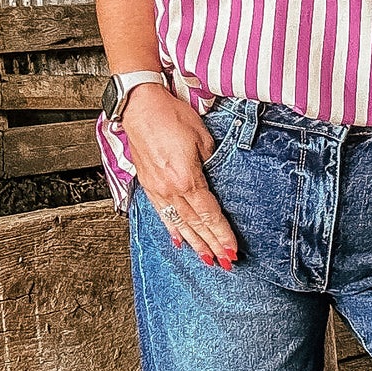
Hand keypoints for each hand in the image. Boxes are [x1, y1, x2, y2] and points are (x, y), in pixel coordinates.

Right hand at [122, 84, 238, 268]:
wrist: (140, 107)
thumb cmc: (172, 116)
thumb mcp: (202, 137)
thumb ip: (211, 164)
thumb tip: (215, 182)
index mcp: (186, 178)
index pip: (209, 214)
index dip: (221, 234)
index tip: (232, 250)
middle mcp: (170, 189)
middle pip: (195, 224)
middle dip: (211, 245)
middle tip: (225, 262)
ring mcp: (156, 188)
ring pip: (178, 223)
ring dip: (194, 243)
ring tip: (207, 259)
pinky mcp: (147, 184)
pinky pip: (162, 213)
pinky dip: (172, 229)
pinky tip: (179, 241)